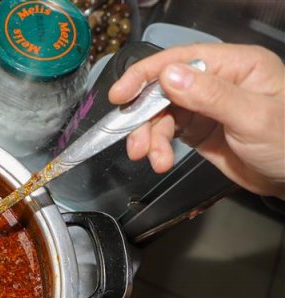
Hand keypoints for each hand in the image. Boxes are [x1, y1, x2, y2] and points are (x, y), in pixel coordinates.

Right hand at [109, 43, 284, 197]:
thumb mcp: (253, 118)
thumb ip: (211, 96)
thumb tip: (170, 76)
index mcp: (235, 65)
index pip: (181, 59)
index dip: (146, 75)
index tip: (121, 95)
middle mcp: (216, 80)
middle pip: (163, 89)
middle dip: (145, 116)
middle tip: (135, 142)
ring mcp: (205, 105)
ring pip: (161, 113)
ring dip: (149, 137)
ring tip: (153, 159)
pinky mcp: (198, 128)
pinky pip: (166, 131)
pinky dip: (157, 146)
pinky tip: (159, 160)